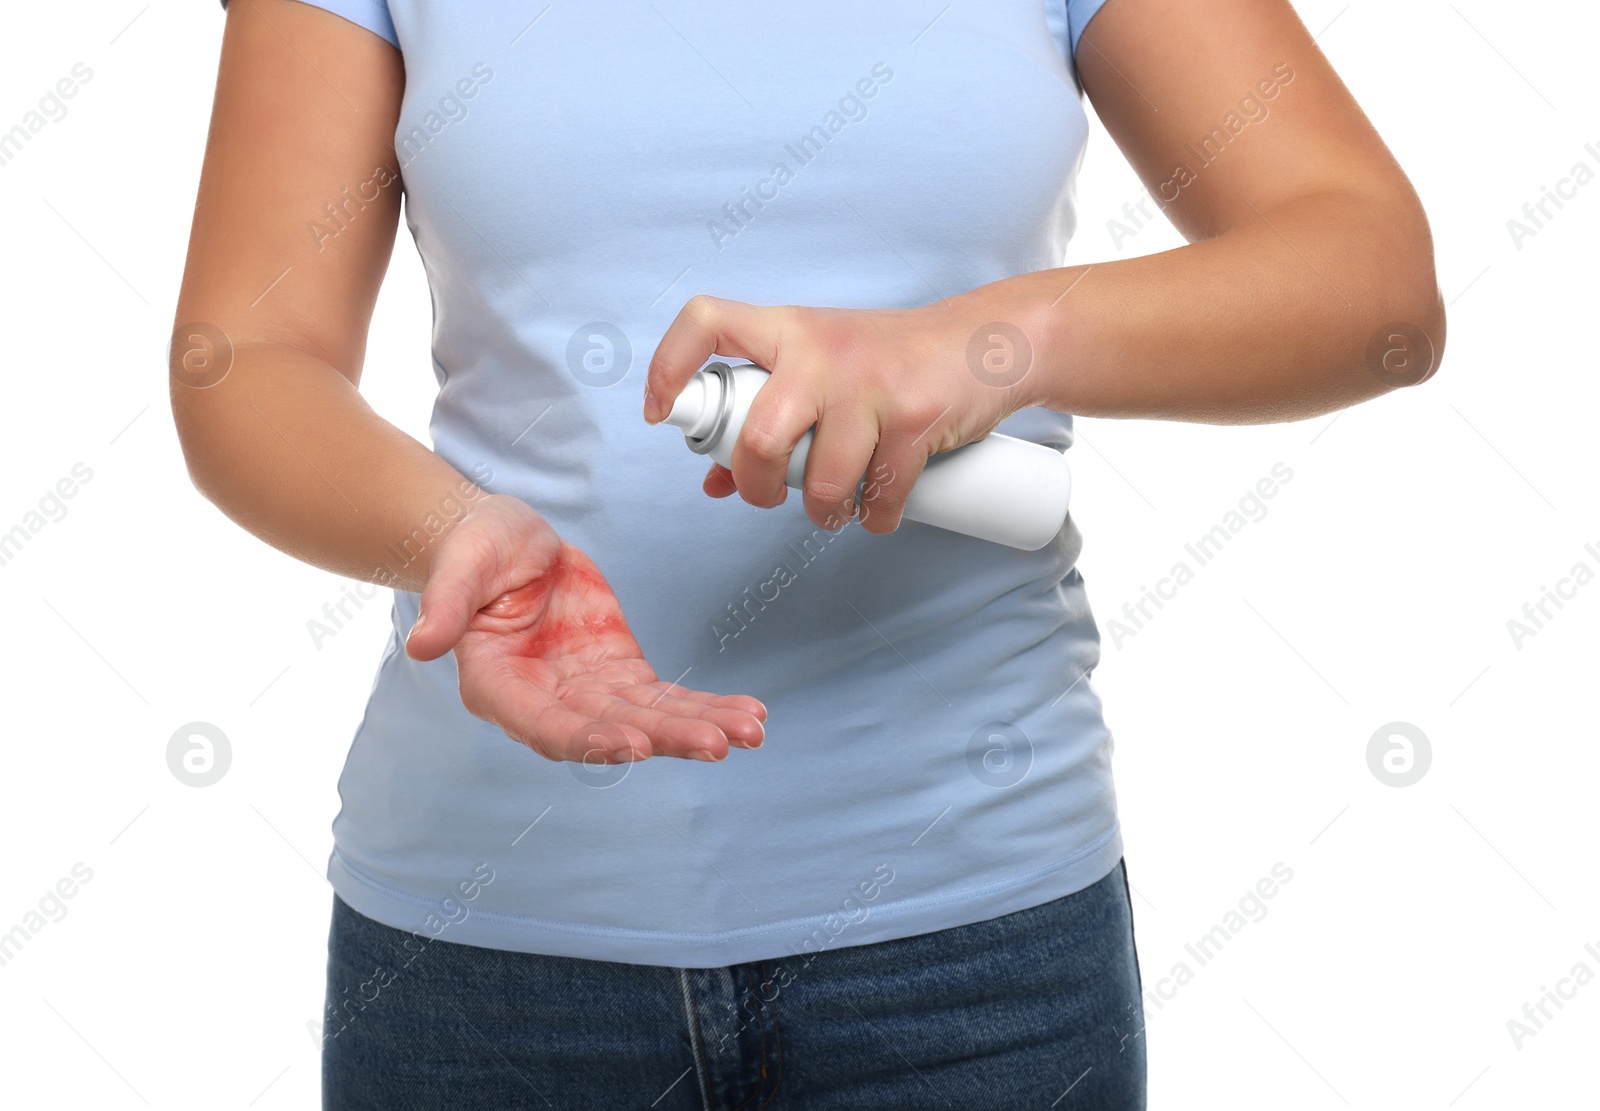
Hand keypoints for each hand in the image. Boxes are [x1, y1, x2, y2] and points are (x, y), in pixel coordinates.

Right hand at [404, 494, 766, 762]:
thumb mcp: (459, 565)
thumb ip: (445, 605)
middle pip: (610, 727)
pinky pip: (666, 697)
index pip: (544, 723)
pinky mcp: (619, 675)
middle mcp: (547, 701)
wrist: (505, 544)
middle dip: (665, 737)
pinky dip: (706, 706)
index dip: (587, 737)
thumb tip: (421, 643)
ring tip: (750, 733)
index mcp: (499, 686)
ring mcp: (587, 691)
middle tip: (717, 744)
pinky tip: (748, 715)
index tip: (632, 744)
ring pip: (648, 718)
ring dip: (699, 727)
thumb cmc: (474, 553)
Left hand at [642, 294, 1039, 532]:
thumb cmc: (887, 359)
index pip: (706, 323)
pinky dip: (877, 517)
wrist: (985, 343)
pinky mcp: (917, 419)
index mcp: (788, 329)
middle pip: (760, 437)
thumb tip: (714, 480)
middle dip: (757, 485)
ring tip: (834, 511)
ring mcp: (872, 385)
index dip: (668, 366)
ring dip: (825, 514)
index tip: (660, 412)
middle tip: (766, 495)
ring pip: (824, 480)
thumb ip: (768, 414)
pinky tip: (878, 511)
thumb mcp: (820, 369)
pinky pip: (882, 494)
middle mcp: (823, 351)